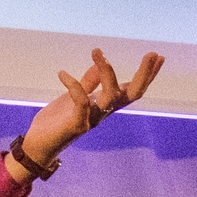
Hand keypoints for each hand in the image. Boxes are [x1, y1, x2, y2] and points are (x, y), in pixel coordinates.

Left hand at [15, 48, 162, 173]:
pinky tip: (62, 73)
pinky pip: (81, 102)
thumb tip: (99, 65)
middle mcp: (103, 112)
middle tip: (152, 54)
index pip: (132, 89)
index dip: (147, 75)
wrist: (38, 146)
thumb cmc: (56, 122)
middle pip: (132, 94)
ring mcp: (92, 119)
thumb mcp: (72, 98)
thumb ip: (88, 84)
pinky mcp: (76, 124)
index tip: (158, 56)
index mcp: (104, 105)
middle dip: (144, 74)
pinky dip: (73, 86)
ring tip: (97, 51)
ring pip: (111, 95)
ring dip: (107, 72)